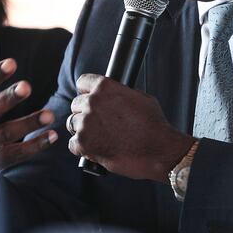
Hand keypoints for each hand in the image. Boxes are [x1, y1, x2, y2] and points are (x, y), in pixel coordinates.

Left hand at [68, 74, 195, 181]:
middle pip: (76, 104)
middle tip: (99, 123)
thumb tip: (112, 95)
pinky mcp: (83, 144)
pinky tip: (98, 148)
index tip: (89, 98)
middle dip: (86, 113)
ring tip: (101, 137)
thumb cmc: (153, 125)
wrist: (158, 150)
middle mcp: (93, 102)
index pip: (83, 82)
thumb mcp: (140, 98)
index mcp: (105, 87)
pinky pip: (73, 144)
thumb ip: (119, 93)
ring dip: (84, 130)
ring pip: (73, 123)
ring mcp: (86, 123)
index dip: (87, 91)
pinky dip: (83, 148)